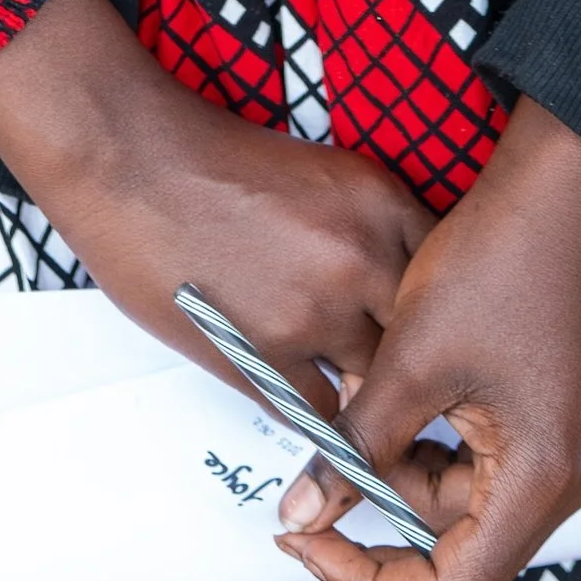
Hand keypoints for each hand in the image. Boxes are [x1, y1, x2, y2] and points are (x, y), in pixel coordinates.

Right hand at [0, 0, 432, 409]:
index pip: (446, 278)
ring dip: (368, 401)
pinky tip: (322, 422)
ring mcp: (310, 315)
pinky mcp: (261, 359)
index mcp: (379, 203)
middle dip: (417, 367)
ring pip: (371, 387)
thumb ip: (369, 229)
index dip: (445, 315)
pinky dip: (317, 420)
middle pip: (419, 340)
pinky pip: (315, 416)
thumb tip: (396, 286)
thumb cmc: (214, 161)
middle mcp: (358, 258)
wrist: (132, 158)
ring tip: (378, 422)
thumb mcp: (323, 174)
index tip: (448, 341)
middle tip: (424, 397)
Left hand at [275, 97, 580, 580]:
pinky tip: (389, 398)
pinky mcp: (544, 418)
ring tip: (355, 412)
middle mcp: (564, 478)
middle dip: (378, 512)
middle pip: (457, 547)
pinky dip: (423, 443)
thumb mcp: (410, 359)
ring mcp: (559, 448)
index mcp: (542, 478)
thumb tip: (304, 512)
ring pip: (459, 501)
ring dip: (397, 471)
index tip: (312, 545)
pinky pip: (474, 461)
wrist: (556, 184)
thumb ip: (355, 447)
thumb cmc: (499, 259)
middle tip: (314, 475)